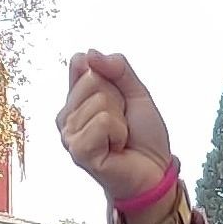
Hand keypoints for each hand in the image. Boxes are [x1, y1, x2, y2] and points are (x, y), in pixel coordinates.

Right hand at [59, 51, 177, 210]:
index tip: (119, 98)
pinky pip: (102, 122)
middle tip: (122, 124)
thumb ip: (117, 69)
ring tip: (120, 139)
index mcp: (76, 100)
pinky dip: (118, 133)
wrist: (155, 171)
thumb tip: (89, 53)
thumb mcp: (136, 92)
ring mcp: (69, 135)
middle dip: (117, 100)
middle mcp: (67, 117)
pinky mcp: (78, 151)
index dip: (108, 76)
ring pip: (99, 102)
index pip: (81, 63)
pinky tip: (117, 149)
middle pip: (92, 81)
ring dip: (120, 120)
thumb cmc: (143, 136)